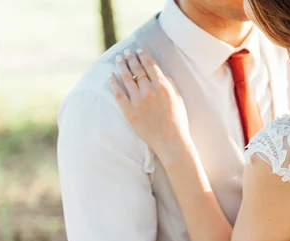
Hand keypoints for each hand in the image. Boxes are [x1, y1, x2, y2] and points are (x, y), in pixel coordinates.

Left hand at [109, 49, 192, 163]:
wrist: (170, 141)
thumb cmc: (178, 121)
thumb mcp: (178, 99)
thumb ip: (170, 84)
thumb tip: (161, 74)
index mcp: (162, 86)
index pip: (150, 64)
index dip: (143, 55)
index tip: (139, 49)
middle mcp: (148, 90)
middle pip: (137, 69)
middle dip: (131, 58)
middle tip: (127, 52)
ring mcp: (137, 101)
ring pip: (126, 78)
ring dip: (121, 66)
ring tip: (119, 59)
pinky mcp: (129, 111)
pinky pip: (118, 94)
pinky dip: (113, 83)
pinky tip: (110, 76)